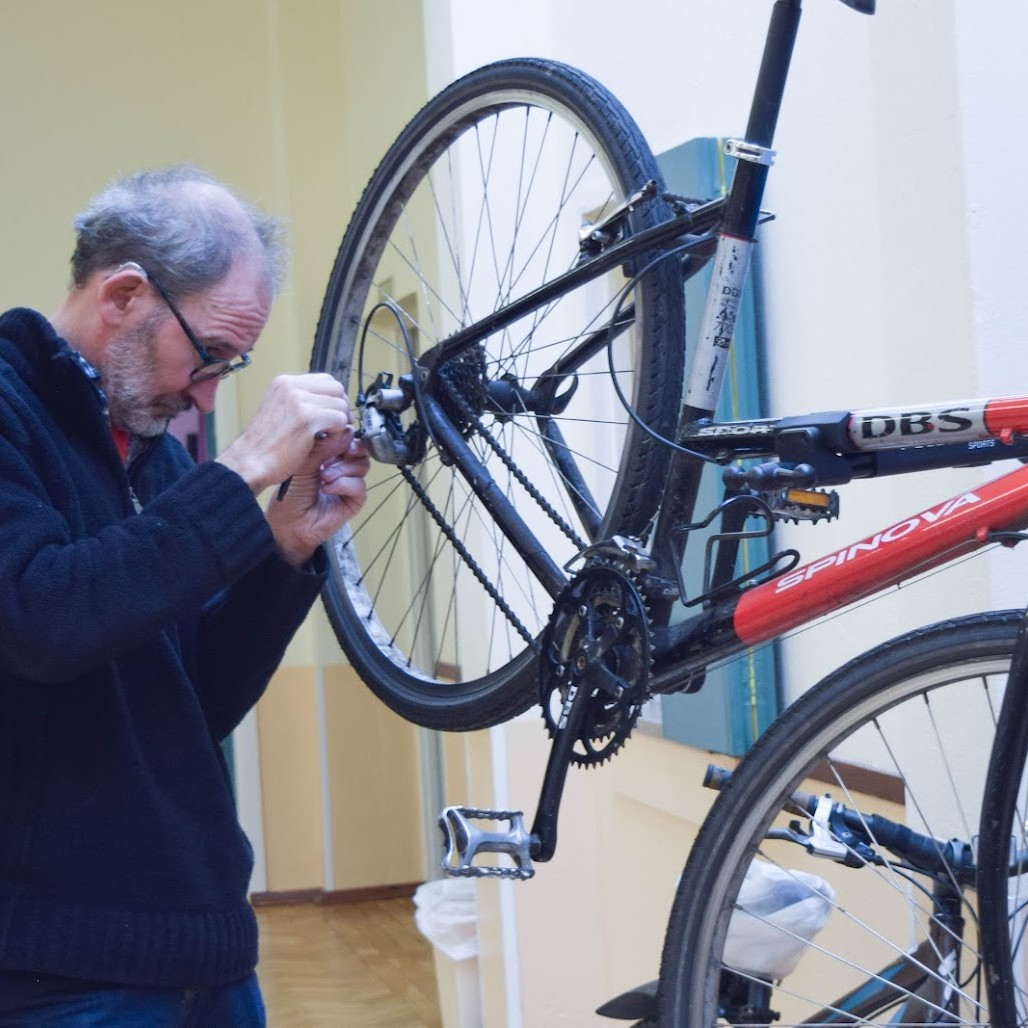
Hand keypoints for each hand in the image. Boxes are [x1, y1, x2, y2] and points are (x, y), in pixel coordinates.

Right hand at [215, 374, 353, 493]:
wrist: (250, 462)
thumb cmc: (265, 444)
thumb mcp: (278, 410)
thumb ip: (299, 401)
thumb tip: (326, 399)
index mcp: (284, 382)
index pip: (325, 379)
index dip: (334, 397)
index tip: (333, 412)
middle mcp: (291, 387)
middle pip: (336, 388)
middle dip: (341, 407)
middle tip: (336, 425)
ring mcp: (299, 401)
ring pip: (341, 404)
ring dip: (339, 422)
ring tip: (326, 435)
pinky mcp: (307, 419)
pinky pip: (339, 420)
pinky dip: (338, 433)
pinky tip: (324, 441)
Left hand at [264, 432, 370, 566]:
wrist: (288, 522)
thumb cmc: (291, 494)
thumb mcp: (303, 462)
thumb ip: (322, 447)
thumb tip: (342, 430)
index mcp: (331, 454)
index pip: (348, 437)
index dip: (344, 434)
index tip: (335, 434)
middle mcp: (343, 467)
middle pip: (361, 449)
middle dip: (349, 448)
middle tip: (334, 453)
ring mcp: (350, 483)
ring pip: (362, 465)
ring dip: (342, 468)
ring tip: (323, 476)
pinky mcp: (354, 500)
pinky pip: (359, 485)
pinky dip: (343, 484)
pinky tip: (327, 488)